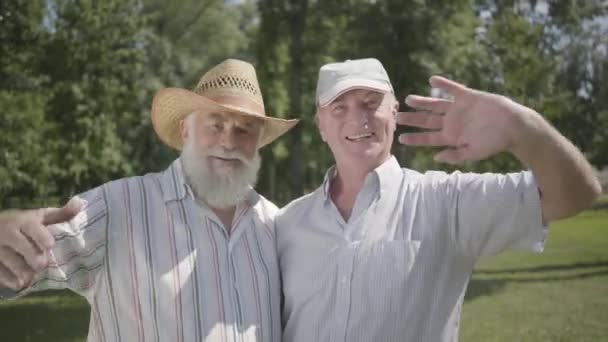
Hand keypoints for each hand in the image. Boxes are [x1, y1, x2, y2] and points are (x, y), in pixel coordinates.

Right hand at [0, 198, 81, 289]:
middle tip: (42, 266)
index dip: (41, 236)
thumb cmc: (23, 224)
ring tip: (30, 279)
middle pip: (19, 244)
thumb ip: (60, 214)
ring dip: (20, 270)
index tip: (50, 245)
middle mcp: (7, 232)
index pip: (31, 227)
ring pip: (7, 259)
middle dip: (31, 256)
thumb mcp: (40, 217)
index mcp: (22, 220)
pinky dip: (8, 279)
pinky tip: (19, 284)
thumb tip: (80, 203)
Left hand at [397, 76, 537, 163]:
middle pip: (427, 120)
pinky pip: (453, 89)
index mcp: (451, 136)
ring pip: (436, 104)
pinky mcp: (468, 97)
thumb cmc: (494, 143)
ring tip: (408, 99)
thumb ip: (454, 155)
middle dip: (413, 119)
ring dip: (422, 102)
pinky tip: (431, 81)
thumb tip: (435, 157)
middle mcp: (452, 122)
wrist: (513, 127)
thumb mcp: (473, 153)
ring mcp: (459, 109)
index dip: (415, 138)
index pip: (428, 138)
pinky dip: (443, 84)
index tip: (401, 138)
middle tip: (398, 116)